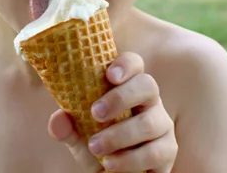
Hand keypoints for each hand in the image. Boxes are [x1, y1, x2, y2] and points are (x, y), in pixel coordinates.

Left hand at [48, 52, 177, 171]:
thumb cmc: (99, 148)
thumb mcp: (79, 138)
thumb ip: (68, 128)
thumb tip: (58, 120)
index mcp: (128, 87)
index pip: (134, 64)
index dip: (125, 64)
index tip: (109, 75)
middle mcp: (149, 101)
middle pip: (147, 85)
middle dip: (120, 98)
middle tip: (95, 113)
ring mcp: (162, 125)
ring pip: (149, 123)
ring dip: (119, 135)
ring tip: (95, 147)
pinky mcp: (168, 151)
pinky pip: (155, 152)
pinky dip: (129, 160)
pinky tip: (110, 164)